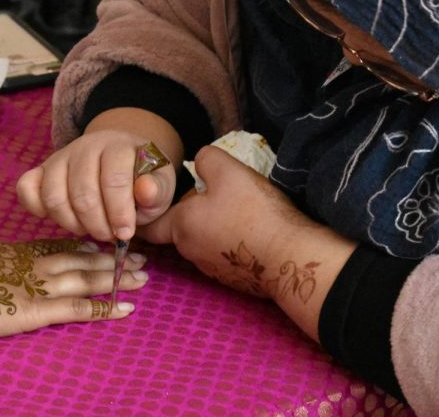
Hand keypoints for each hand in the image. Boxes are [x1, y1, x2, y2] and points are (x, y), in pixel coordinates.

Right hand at [0, 238, 148, 339]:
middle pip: (83, 258)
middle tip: (137, 253)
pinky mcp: (40, 310)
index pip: (61, 245)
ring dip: (117, 277)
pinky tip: (125, 308)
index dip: (86, 245)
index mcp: (20, 251)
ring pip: (89, 278)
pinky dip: (105, 308)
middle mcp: (37, 263)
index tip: (103, 242)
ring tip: (142, 276)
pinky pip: (79, 308)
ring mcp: (41, 285)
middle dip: (112, 257)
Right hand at [16, 128, 176, 241]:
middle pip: (82, 192)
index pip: (114, 179)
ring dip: (71, 223)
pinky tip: (61, 218)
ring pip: (53, 195)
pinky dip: (37, 209)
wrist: (122, 161)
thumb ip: (157, 190)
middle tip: (108, 236)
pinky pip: (26, 189)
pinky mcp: (40, 169)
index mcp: (118, 146)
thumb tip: (145, 191)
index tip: (125, 234)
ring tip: (89, 229)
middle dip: (96, 224)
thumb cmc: (141, 178)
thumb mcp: (161, 184)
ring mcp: (59, 157)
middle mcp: (85, 146)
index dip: (119, 212)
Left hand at [138, 146, 305, 294]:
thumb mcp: (229, 170)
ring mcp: (214, 269)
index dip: (146, 214)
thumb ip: (206, 160)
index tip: (150, 202)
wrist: (292, 259)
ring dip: (214, 225)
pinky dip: (232, 241)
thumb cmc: (254, 212)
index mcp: (181, 227)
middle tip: (214, 192)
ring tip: (239, 209)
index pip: (149, 226)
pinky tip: (253, 229)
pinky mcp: (236, 279)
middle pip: (181, 228)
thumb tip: (198, 161)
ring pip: (204, 240)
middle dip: (191, 211)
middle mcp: (191, 252)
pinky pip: (225, 254)